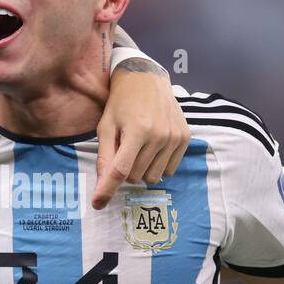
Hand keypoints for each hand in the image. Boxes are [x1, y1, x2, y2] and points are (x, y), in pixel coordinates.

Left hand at [94, 65, 189, 209]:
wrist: (148, 79)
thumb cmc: (121, 102)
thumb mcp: (106, 125)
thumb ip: (104, 156)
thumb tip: (101, 186)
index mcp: (136, 130)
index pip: (120, 170)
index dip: (107, 190)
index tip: (98, 204)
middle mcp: (159, 135)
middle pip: (135, 176)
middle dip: (125, 170)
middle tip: (124, 149)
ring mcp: (174, 137)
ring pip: (152, 177)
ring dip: (142, 169)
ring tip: (139, 147)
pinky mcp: (185, 138)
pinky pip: (169, 171)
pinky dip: (157, 165)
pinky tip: (153, 147)